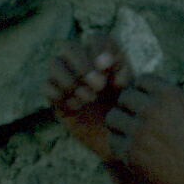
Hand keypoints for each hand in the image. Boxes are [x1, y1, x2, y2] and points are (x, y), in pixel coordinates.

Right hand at [45, 34, 134, 161]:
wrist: (124, 144)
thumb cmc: (134, 117)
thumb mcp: (136, 95)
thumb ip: (123, 73)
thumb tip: (104, 64)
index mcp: (108, 62)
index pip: (98, 39)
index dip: (100, 48)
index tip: (108, 67)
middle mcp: (85, 66)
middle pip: (70, 47)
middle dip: (83, 64)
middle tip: (99, 86)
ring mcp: (69, 81)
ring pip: (55, 64)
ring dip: (70, 79)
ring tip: (89, 98)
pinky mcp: (58, 99)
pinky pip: (47, 87)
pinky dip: (59, 93)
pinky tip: (75, 106)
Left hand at [103, 76, 183, 183]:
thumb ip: (171, 103)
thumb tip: (148, 93)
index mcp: (171, 95)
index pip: (142, 81)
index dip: (146, 94)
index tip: (155, 109)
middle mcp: (152, 109)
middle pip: (124, 98)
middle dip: (132, 109)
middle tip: (145, 126)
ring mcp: (139, 131)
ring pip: (113, 119)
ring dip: (123, 127)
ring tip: (139, 139)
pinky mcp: (131, 153)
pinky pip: (115, 143)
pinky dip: (125, 149)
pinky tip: (142, 156)